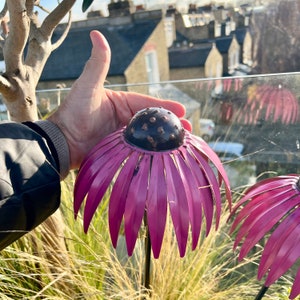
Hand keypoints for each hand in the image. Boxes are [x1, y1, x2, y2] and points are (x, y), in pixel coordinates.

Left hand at [49, 30, 190, 169]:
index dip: (165, 106)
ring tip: (181, 144)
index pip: (147, 103)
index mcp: (121, 102)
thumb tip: (97, 34)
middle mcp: (124, 117)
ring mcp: (123, 134)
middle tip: (187, 130)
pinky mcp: (121, 149)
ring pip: (148, 136)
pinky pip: (140, 149)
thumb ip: (98, 64)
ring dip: (164, 139)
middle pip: (151, 120)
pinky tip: (164, 154)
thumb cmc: (74, 112)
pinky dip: (152, 151)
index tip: (182, 111)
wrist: (62, 141)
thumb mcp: (88, 86)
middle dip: (170, 124)